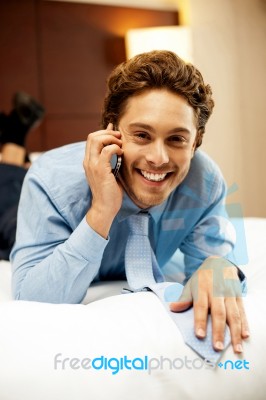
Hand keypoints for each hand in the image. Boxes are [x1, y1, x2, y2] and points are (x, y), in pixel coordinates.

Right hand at [83, 123, 122, 237]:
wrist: (105, 207)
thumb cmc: (109, 190)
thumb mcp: (109, 170)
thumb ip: (110, 158)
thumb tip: (116, 144)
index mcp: (89, 160)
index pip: (92, 138)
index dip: (104, 132)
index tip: (116, 136)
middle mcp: (88, 161)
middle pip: (92, 136)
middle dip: (108, 133)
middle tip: (119, 138)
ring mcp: (92, 165)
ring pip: (97, 140)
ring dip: (111, 138)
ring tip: (120, 145)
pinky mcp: (100, 170)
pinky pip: (106, 151)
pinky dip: (115, 148)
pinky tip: (121, 154)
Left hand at [170, 256, 249, 352]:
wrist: (220, 263)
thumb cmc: (202, 278)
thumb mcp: (191, 284)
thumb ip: (184, 298)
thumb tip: (172, 308)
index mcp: (202, 289)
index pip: (201, 307)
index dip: (200, 321)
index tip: (199, 335)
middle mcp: (217, 292)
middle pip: (219, 313)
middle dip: (219, 331)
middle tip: (217, 347)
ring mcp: (229, 294)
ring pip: (233, 314)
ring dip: (235, 332)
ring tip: (236, 348)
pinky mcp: (239, 296)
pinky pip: (242, 311)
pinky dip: (245, 324)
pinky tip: (245, 335)